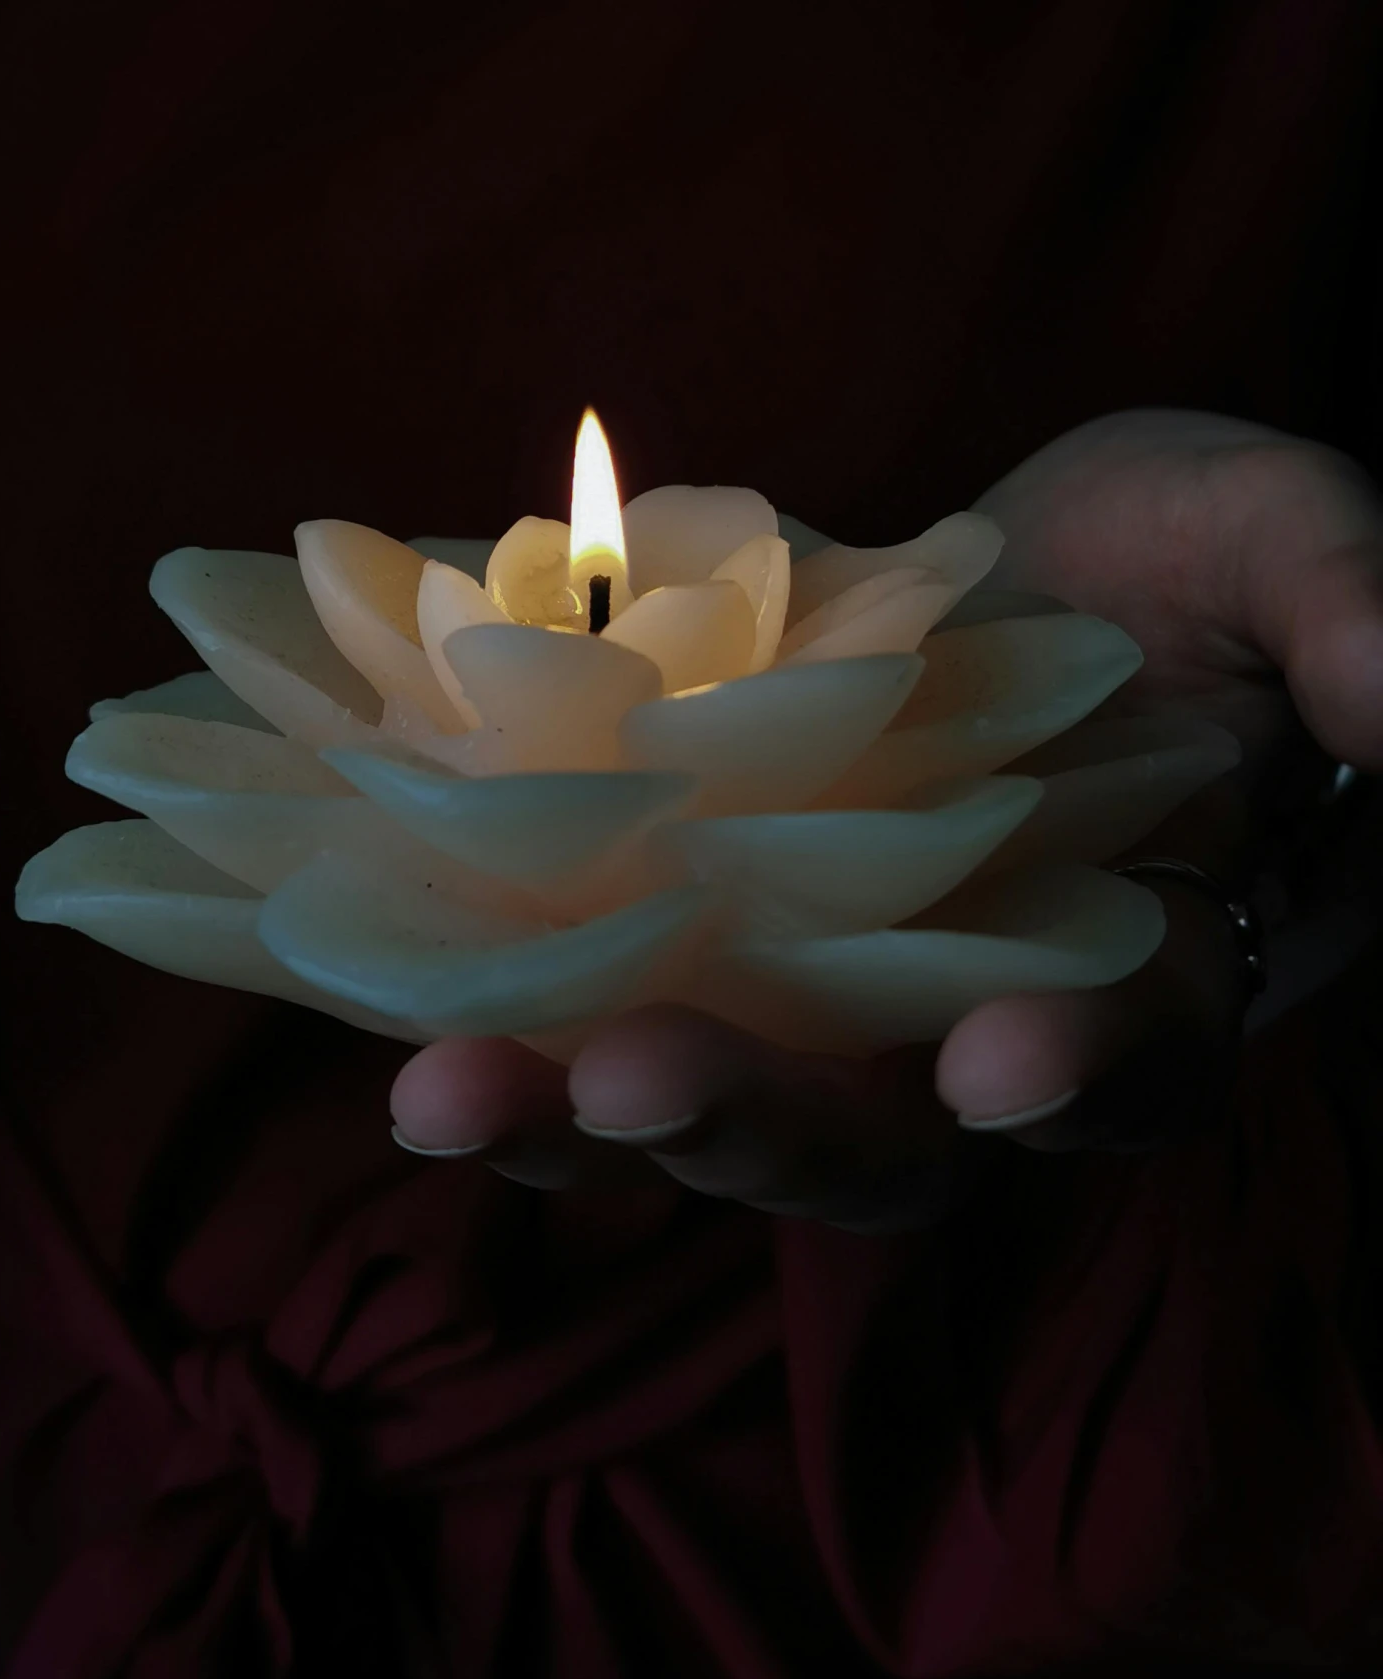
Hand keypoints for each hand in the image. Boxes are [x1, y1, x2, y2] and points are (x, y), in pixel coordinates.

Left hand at [389, 411, 1382, 1220]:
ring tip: (446, 1088)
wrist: (1024, 573)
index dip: (1076, 1070)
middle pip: (872, 1134)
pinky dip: (500, 1006)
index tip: (1001, 1060)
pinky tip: (391, 995)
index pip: (1131, 1051)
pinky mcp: (687, 932)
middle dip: (753, 1124)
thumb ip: (1352, 605)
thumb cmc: (1184, 574)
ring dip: (573, 1110)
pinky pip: (592, 997)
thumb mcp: (1278, 544)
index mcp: (1141, 959)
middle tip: (632, 1086)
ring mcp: (809, 991)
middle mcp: (958, 1021)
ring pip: (706, 1097)